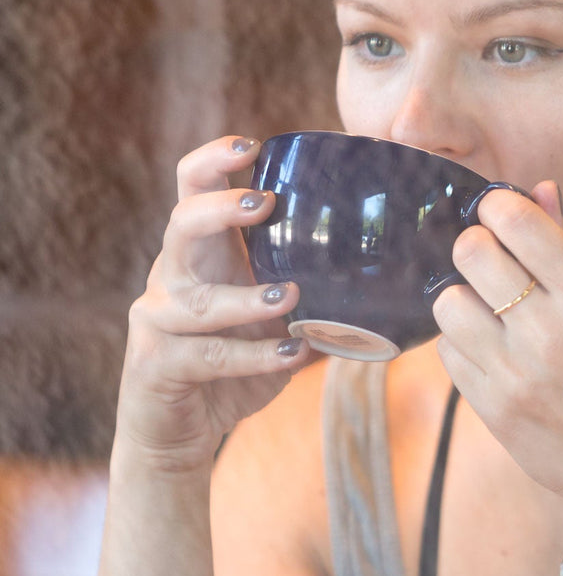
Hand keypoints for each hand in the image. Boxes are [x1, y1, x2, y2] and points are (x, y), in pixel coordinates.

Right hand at [118, 136, 310, 471]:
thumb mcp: (271, 319)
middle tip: (264, 203)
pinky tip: (294, 352)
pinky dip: (255, 357)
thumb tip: (391, 273)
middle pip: (180, 225)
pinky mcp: (158, 365)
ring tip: (291, 295)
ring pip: (197, 300)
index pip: (193, 188)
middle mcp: (173, 277)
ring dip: (246, 297)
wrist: (177, 431)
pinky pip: (208, 356)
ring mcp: (159, 320)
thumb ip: (308, 291)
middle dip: (219, 209)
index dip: (214, 160)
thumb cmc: (232, 364)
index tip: (252, 145)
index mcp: (203, 254)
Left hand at [432, 181, 562, 523]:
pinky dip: (462, 342)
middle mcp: (550, 332)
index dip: (498, 206)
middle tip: (492, 263)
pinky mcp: (492, 408)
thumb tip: (538, 191)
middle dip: (477, 247)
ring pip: (448, 301)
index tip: (499, 212)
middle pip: (471, 253)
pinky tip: (490, 350)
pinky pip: (448, 351)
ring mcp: (515, 374)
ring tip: (489, 312)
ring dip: (463, 297)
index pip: (519, 222)